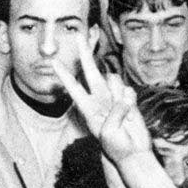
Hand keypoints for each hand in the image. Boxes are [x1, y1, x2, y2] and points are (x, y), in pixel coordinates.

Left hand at [51, 45, 149, 162]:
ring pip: (114, 81)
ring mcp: (112, 97)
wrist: (134, 153)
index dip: (64, 75)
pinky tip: (131, 115)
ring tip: (122, 116)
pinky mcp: (127, 98)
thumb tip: (125, 97)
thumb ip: (115, 112)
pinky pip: (129, 90)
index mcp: (88, 109)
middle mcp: (98, 99)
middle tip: (79, 34)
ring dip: (119, 94)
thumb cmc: (117, 147)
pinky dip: (131, 100)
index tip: (53, 62)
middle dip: (85, 52)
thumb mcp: (110, 132)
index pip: (73, 88)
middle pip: (90, 71)